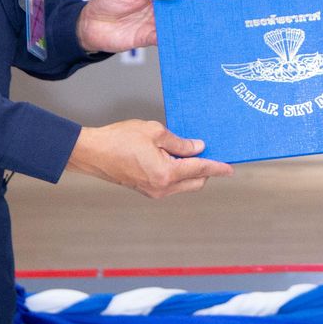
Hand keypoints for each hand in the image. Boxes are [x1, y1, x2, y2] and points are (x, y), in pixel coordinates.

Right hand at [66, 119, 233, 198]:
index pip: (200, 170)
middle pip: (196, 181)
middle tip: (208, 152)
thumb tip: (196, 148)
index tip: (230, 168)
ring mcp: (153, 191)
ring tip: (188, 151)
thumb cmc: (119, 139)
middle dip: (205, 169)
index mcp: (166, 174)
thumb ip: (180, 142)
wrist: (93, 153)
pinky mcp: (146, 189)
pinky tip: (174, 157)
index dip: (217, 167)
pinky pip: (170, 184)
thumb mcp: (154, 132)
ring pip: (183, 184)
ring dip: (190, 171)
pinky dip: (177, 173)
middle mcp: (162, 188)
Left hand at [77, 0, 203, 53]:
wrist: (89, 23)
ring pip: (176, 26)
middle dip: (196, 12)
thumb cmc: (107, 1)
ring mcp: (153, 26)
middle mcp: (158, 11)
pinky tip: (186, 39)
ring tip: (205, 27)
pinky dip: (175, 39)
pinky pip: (165, 39)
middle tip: (213, 13)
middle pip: (181, 12)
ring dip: (188, 26)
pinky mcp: (147, 39)